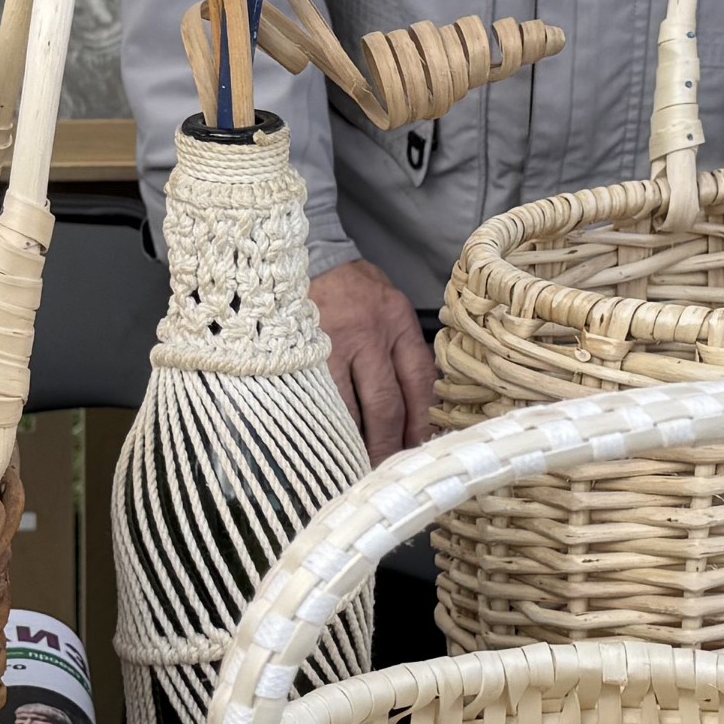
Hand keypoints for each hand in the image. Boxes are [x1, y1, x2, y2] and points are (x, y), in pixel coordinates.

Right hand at [311, 258, 433, 459]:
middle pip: (386, 405)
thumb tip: (415, 409)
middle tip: (384, 471)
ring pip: (349, 408)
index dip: (420, 425)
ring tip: (354, 467)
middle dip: (387, 445)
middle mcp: (371, 334)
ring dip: (353, 443)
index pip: (419, 384)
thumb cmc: (351, 287)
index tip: (418, 451)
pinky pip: (317, 397)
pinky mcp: (303, 350)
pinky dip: (323, 423)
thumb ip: (402, 351)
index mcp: (399, 323)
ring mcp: (334, 343)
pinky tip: (324, 441)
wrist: (308, 252)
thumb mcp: (389, 308)